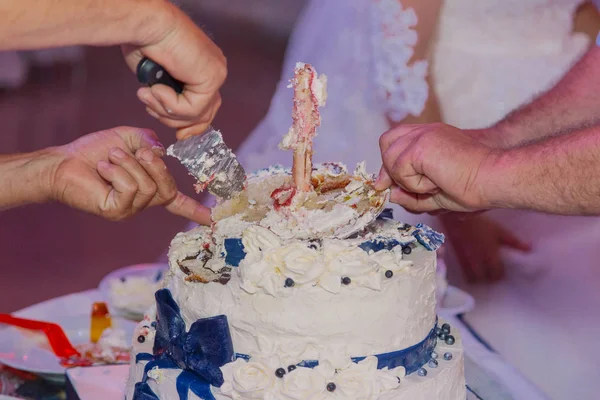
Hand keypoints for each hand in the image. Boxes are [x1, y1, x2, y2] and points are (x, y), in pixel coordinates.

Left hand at [47, 126, 210, 223]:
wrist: (64, 161)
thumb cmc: (94, 151)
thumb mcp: (129, 138)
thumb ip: (149, 141)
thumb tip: (162, 153)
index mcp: (149, 187)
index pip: (177, 202)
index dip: (196, 210)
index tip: (213, 219)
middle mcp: (142, 202)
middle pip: (168, 189)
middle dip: (156, 167)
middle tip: (140, 152)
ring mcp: (130, 209)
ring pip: (148, 187)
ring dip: (130, 164)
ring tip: (111, 157)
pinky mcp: (115, 211)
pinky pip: (130, 190)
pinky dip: (117, 173)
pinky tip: (103, 168)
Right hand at [122, 2, 226, 139]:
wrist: (145, 25)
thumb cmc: (142, 43)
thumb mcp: (156, 79)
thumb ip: (169, 99)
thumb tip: (173, 121)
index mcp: (203, 69)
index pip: (206, 106)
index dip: (191, 124)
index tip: (179, 136)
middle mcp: (214, 70)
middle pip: (205, 114)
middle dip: (179, 123)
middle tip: (154, 113)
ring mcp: (216, 74)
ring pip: (196, 115)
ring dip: (165, 111)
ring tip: (147, 94)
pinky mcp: (212, 78)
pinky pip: (192, 109)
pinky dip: (170, 104)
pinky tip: (156, 88)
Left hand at [374, 123, 496, 212]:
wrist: (494, 178)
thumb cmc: (475, 185)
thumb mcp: (436, 194)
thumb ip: (411, 194)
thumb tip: (391, 195)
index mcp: (429, 137)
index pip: (394, 142)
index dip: (389, 164)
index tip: (387, 185)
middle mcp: (424, 132)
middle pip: (386, 144)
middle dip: (391, 170)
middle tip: (414, 186)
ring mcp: (422, 135)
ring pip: (391, 161)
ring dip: (408, 181)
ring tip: (435, 183)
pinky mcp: (420, 145)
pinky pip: (401, 170)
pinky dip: (415, 184)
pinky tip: (436, 182)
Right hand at [440, 213, 530, 282]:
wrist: (458, 218)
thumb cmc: (482, 224)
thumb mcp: (500, 231)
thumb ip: (514, 242)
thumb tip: (529, 249)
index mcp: (490, 256)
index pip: (497, 274)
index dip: (499, 275)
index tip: (501, 272)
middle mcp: (478, 261)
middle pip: (484, 279)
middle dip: (488, 278)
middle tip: (490, 273)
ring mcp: (466, 261)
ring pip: (472, 278)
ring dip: (477, 277)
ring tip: (480, 272)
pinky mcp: (457, 259)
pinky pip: (463, 272)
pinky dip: (468, 273)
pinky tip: (471, 268)